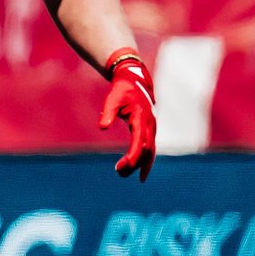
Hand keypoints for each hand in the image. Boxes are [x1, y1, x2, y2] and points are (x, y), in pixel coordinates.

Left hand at [99, 51, 155, 181]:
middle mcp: (150, 123)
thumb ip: (108, 113)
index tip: (123, 166)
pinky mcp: (150, 130)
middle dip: (135, 163)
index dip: (133, 155)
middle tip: (119, 173)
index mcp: (141, 116)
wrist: (135, 80)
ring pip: (150, 151)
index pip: (140, 140)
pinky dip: (145, 161)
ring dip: (139, 165)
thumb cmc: (122, 90)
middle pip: (147, 149)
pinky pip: (150, 148)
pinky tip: (139, 173)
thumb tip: (102, 128)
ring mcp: (152, 127)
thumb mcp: (112, 98)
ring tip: (123, 175)